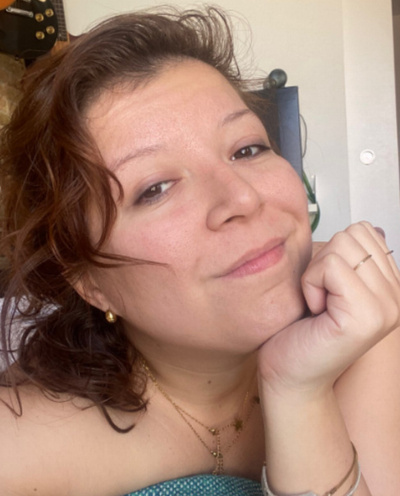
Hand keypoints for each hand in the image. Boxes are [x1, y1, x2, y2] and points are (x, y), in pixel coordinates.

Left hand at [258, 221, 399, 396]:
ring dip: (316, 273)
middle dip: (324, 261)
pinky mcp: (366, 315)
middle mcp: (396, 297)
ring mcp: (387, 307)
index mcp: (390, 287)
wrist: (290, 377)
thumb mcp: (330, 284)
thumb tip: (371, 228)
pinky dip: (311, 283)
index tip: (326, 289)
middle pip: (354, 234)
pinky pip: (332, 265)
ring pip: (343, 246)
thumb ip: (351, 258)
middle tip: (320, 298)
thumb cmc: (300, 331)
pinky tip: (315, 312)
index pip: (365, 231)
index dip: (332, 253)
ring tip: (318, 305)